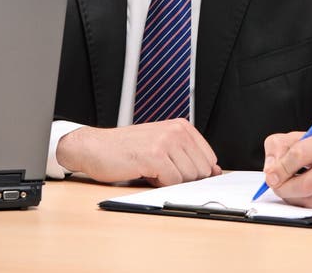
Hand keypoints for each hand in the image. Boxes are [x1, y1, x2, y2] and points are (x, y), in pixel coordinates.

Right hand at [56, 119, 221, 184]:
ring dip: (170, 181)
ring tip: (152, 170)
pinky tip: (145, 173)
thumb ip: (188, 156)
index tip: (183, 175)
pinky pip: (172, 182)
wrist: (96, 148)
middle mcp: (176, 130)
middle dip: (183, 179)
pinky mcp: (154, 156)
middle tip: (161, 171)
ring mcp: (166, 141)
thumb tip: (215, 172)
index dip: (197, 173)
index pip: (210, 159)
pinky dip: (160, 184)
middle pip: (201, 170)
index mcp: (181, 126)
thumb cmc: (128, 149)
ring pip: (188, 178)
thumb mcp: (162, 146)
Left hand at [262, 130, 311, 207]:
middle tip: (275, 186)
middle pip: (307, 183)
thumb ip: (283, 146)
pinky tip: (303, 194)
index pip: (299, 154)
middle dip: (285, 188)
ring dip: (293, 198)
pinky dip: (306, 202)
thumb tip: (270, 170)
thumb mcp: (308, 135)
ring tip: (287, 190)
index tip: (270, 175)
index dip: (280, 167)